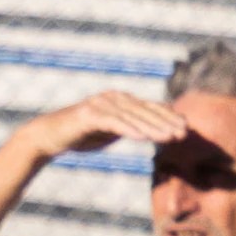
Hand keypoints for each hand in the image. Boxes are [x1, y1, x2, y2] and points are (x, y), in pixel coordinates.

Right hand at [43, 89, 192, 159]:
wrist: (50, 136)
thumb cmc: (82, 134)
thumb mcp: (111, 130)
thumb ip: (129, 127)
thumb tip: (150, 130)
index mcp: (120, 101)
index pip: (149, 108)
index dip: (168, 117)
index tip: (186, 128)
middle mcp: (113, 98)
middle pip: (144, 110)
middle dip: (166, 122)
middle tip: (183, 133)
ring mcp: (101, 104)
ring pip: (132, 116)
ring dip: (152, 127)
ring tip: (169, 137)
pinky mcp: (89, 115)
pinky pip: (113, 122)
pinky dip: (128, 129)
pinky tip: (143, 137)